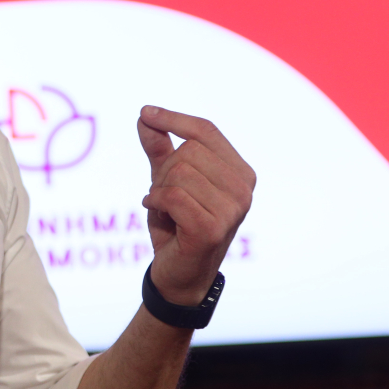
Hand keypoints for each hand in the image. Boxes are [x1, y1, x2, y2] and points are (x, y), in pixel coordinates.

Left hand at [137, 106, 255, 305]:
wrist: (178, 274)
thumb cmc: (177, 226)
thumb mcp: (166, 182)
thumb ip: (159, 150)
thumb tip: (145, 116)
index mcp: (240, 172)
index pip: (206, 131)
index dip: (173, 118)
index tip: (145, 113)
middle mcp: (243, 189)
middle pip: (187, 151)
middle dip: (163, 171)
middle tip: (164, 196)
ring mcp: (232, 209)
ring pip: (178, 173)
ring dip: (159, 191)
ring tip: (167, 211)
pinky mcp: (213, 228)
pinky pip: (172, 196)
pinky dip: (155, 203)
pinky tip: (160, 217)